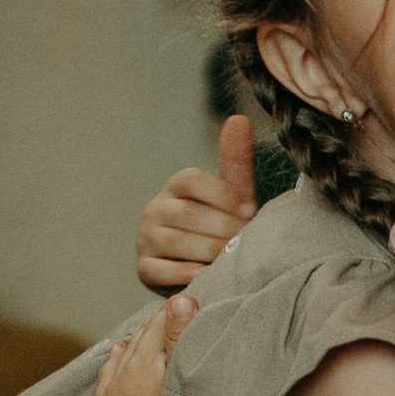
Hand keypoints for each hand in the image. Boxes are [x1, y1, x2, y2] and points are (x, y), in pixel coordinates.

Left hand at [86, 294, 208, 395]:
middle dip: (141, 336)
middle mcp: (115, 386)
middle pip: (129, 352)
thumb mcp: (184, 377)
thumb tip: (180, 296)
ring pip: (107, 378)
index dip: (166, 317)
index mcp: (137, 367)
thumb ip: (180, 335)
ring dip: (115, 362)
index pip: (152, 332)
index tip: (177, 306)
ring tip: (118, 349)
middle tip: (154, 325)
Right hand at [138, 114, 257, 294]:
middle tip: (247, 242)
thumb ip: (235, 162)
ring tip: (232, 260)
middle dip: (222, 229)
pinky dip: (184, 274)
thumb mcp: (232, 195)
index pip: (193, 179)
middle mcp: (156, 207)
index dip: (223, 195)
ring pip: (176, 242)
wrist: (206, 267)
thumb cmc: (221, 225)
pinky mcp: (144, 268)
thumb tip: (239, 119)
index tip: (250, 211)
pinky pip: (161, 270)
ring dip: (208, 252)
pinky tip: (205, 277)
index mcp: (177, 185)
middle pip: (188, 214)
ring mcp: (146, 238)